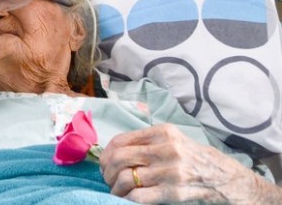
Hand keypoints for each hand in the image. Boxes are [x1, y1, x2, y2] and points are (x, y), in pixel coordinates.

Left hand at [100, 123, 263, 203]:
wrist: (224, 178)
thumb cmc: (193, 157)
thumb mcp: (172, 139)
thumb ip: (147, 141)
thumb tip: (114, 150)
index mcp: (162, 132)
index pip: (121, 140)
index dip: (107, 153)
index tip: (104, 162)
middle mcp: (166, 149)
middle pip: (120, 158)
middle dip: (107, 170)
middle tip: (107, 178)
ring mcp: (171, 171)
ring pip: (127, 178)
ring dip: (114, 186)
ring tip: (115, 190)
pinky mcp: (174, 192)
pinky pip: (139, 196)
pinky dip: (126, 198)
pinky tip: (126, 199)